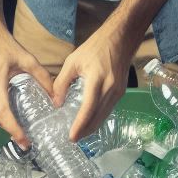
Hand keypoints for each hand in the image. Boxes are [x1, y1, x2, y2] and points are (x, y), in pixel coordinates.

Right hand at [0, 24, 53, 148]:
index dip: (13, 128)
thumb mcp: (27, 59)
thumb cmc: (6, 45)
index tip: (24, 140)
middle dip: (9, 131)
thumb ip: (42, 76)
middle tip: (25, 142)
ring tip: (19, 132)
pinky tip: (10, 117)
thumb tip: (54, 95)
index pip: (3, 112)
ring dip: (3, 125)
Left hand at [53, 25, 134, 140]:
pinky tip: (91, 119)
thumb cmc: (96, 46)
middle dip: (86, 130)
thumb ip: (62, 82)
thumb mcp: (73, 61)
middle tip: (73, 139)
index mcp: (97, 80)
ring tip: (80, 133)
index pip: (88, 108)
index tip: (72, 136)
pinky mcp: (121, 91)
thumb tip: (56, 103)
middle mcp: (110, 89)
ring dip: (93, 126)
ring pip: (104, 115)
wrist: (121, 38)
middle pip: (98, 116)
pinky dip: (99, 117)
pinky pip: (109, 109)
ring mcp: (118, 91)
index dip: (80, 124)